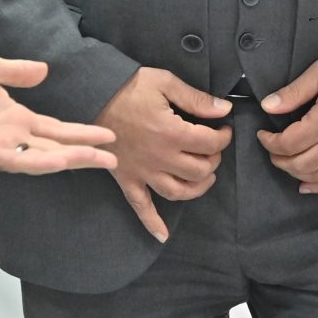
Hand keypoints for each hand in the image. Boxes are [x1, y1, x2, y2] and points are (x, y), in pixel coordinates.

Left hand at [0, 53, 118, 174]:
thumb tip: (45, 70)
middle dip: (86, 153)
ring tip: (98, 161)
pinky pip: (17, 160)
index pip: (57, 130)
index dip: (83, 133)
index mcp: (16, 117)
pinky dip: (39, 162)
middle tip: (116, 159)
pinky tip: (59, 161)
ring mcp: (0, 145)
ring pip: (43, 157)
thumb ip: (19, 72)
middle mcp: (12, 135)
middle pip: (57, 147)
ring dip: (70, 159)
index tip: (109, 136)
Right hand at [96, 67, 232, 241]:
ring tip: (204, 176)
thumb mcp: (164, 82)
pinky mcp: (127, 178)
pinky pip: (141, 206)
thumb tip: (225, 110)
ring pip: (178, 192)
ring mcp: (142, 172)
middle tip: (212, 148)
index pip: (209, 144)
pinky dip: (152, 223)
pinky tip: (163, 235)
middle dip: (213, 159)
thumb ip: (196, 99)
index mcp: (171, 133)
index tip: (224, 130)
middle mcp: (159, 158)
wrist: (92, 95)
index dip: (223, 137)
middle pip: (199, 170)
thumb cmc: (129, 87)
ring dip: (197, 187)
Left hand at [257, 51, 317, 195]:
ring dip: (296, 173)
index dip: (269, 143)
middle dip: (279, 160)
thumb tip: (267, 106)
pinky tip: (307, 184)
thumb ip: (294, 92)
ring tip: (287, 162)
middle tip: (272, 150)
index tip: (263, 135)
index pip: (288, 144)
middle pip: (300, 165)